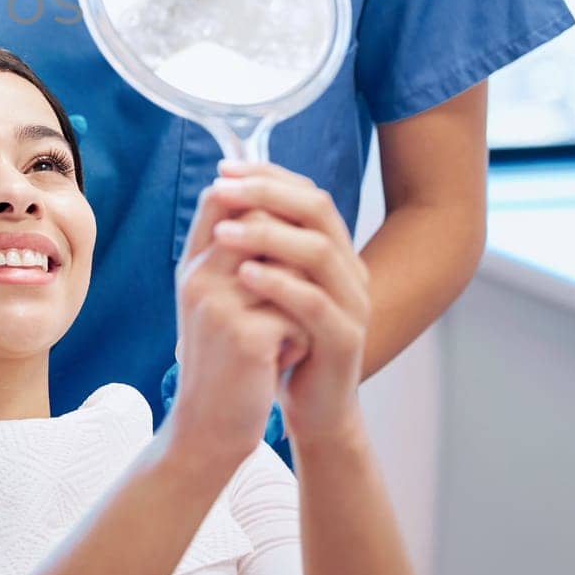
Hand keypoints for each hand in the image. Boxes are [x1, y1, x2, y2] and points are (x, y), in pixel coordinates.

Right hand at [169, 180, 305, 470]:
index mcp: (192, 265)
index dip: (259, 191)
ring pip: (286, 264)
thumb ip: (236, 258)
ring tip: (291, 328)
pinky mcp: (245, 338)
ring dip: (303, 293)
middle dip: (293, 246)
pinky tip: (290, 357)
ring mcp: (218, 306)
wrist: (208, 427)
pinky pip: (297, 311)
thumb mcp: (219, 303)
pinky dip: (303, 334)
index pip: (219, 197)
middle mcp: (198, 277)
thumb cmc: (225, 362)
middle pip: (257, 219)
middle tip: (303, 283)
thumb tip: (273, 205)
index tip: (291, 213)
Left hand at [207, 161, 369, 445]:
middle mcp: (350, 268)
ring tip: (222, 233)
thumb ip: (259, 243)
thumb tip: (221, 189)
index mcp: (335, 249)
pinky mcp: (345, 339)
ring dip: (267, 235)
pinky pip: (315, 302)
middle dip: (265, 194)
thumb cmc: (286, 338)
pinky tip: (243, 274)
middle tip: (221, 190)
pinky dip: (278, 283)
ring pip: (319, 251)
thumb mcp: (270, 285)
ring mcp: (353, 303)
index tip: (224, 168)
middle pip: (317, 210)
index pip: (307, 193)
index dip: (267, 175)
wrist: (314, 406)